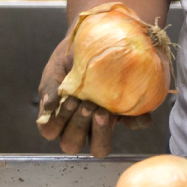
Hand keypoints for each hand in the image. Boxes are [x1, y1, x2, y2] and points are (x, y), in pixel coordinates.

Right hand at [37, 37, 151, 157]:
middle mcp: (79, 125)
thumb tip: (49, 106)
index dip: (57, 122)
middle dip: (77, 127)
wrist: (92, 37)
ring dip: (100, 133)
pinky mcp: (124, 115)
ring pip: (99, 148)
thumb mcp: (56, 69)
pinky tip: (136, 113)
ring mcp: (102, 123)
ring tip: (102, 111)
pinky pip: (133, 125)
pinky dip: (136, 121)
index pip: (51, 132)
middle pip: (71, 145)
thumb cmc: (69, 58)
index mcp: (59, 116)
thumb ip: (50, 87)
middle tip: (86, 105)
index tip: (69, 99)